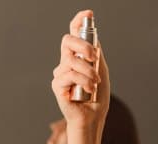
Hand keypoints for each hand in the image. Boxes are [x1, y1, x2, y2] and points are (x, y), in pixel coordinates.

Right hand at [51, 10, 109, 128]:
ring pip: (71, 60)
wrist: (93, 116)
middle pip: (67, 40)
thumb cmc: (97, 96)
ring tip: (95, 84)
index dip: (78, 21)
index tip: (88, 14)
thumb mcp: (100, 70)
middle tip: (94, 57)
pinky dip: (83, 81)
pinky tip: (88, 89)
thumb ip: (96, 54)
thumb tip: (94, 38)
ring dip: (88, 71)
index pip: (74, 34)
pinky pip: (69, 75)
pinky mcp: (57, 85)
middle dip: (83, 45)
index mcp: (77, 57)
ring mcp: (60, 73)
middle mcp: (66, 62)